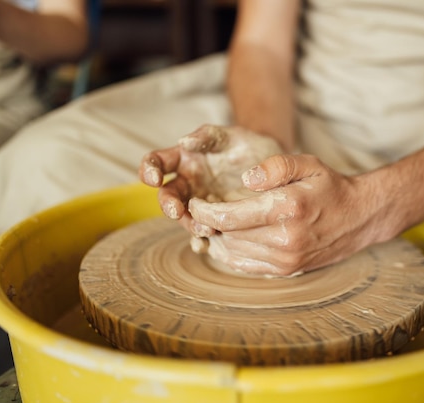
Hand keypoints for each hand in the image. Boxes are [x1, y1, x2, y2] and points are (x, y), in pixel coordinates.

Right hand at [139, 124, 283, 237]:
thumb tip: (184, 141)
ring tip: (206, 227)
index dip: (149, 170)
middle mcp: (187, 184)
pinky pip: (202, 234)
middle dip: (168, 205)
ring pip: (185, 218)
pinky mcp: (214, 221)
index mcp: (184, 159)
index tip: (153, 179)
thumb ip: (207, 136)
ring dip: (190, 224)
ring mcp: (200, 205)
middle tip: (176, 211)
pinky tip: (205, 246)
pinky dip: (201, 242)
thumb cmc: (248, 146)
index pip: (157, 162)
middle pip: (168, 196)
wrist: (274, 169)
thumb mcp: (231, 136)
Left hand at [187, 154, 394, 275]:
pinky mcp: (286, 270)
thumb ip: (275, 166)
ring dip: (218, 238)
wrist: (359, 217)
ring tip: (213, 222)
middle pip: (228, 235)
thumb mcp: (307, 163)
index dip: (204, 210)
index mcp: (286, 209)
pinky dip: (230, 254)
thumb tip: (244, 180)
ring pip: (234, 252)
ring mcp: (286, 259)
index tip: (194, 202)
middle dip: (209, 223)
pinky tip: (228, 239)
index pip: (230, 216)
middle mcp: (285, 239)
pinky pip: (246, 266)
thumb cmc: (329, 187)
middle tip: (200, 210)